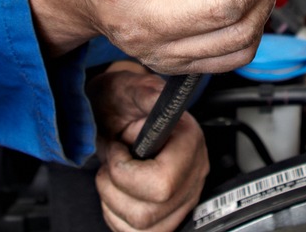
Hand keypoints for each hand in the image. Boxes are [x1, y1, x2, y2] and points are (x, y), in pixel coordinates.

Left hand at [88, 62, 207, 231]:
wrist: (120, 110)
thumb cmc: (124, 101)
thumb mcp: (129, 88)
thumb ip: (144, 93)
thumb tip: (155, 97)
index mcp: (189, 141)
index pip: (162, 183)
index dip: (127, 172)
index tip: (118, 150)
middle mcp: (193, 174)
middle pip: (149, 212)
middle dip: (115, 189)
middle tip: (112, 162)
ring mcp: (184, 198)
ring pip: (143, 228)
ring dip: (113, 202)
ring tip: (113, 174)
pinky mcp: (169, 215)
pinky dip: (117, 217)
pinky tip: (118, 192)